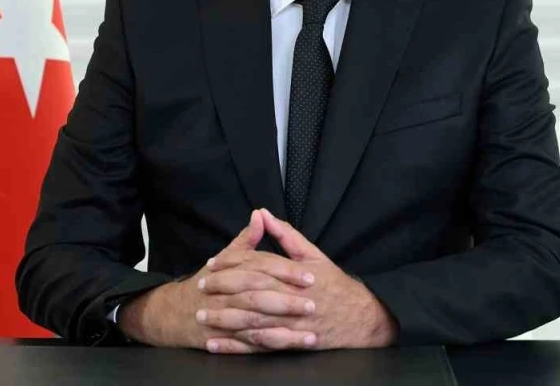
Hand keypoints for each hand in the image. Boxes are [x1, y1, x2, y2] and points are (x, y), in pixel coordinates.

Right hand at [116, 210, 316, 351]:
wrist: (175, 313)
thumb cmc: (207, 283)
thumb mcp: (226, 259)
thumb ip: (246, 240)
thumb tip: (260, 215)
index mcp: (230, 272)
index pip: (261, 268)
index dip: (286, 272)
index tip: (309, 276)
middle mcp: (226, 295)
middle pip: (259, 296)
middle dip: (287, 301)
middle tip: (313, 303)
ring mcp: (224, 320)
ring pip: (256, 323)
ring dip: (284, 329)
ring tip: (311, 332)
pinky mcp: (225, 340)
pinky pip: (250, 346)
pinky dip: (271, 347)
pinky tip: (293, 346)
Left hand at [199, 208, 397, 349]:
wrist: (360, 317)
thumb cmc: (333, 284)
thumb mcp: (313, 254)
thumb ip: (285, 234)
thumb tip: (262, 213)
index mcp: (295, 273)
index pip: (258, 265)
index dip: (232, 263)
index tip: (211, 264)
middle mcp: (292, 298)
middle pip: (251, 292)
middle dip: (222, 290)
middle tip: (200, 287)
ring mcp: (292, 323)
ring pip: (253, 321)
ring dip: (224, 320)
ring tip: (202, 317)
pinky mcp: (291, 343)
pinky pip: (259, 346)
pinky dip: (236, 347)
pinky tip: (217, 345)